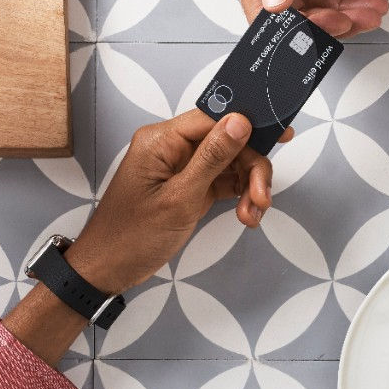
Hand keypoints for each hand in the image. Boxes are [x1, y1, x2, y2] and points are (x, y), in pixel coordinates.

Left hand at [66, 110, 277, 294]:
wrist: (108, 271)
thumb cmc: (132, 236)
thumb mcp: (179, 198)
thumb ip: (212, 158)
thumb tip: (240, 121)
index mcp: (162, 140)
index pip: (215, 117)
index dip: (250, 123)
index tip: (281, 135)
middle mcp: (173, 147)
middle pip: (230, 141)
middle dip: (251, 168)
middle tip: (262, 197)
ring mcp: (183, 166)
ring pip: (232, 162)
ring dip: (249, 186)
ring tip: (252, 214)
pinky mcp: (191, 185)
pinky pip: (225, 180)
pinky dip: (240, 196)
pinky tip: (248, 214)